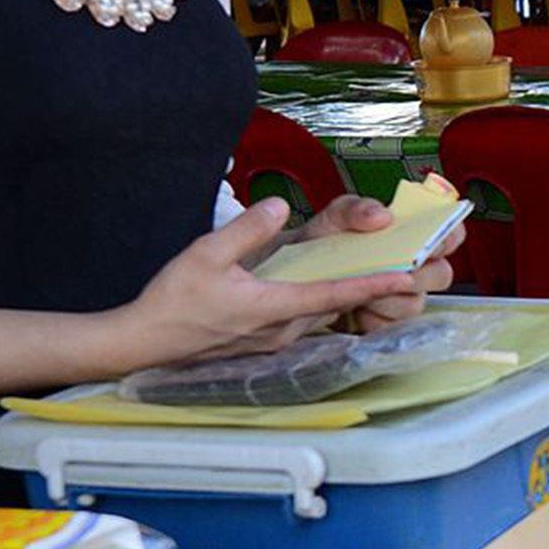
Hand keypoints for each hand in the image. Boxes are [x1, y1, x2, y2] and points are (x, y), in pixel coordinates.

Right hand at [117, 200, 422, 367]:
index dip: (372, 285)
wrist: (144, 343)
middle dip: (368, 289)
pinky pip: (302, 321)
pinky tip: (320, 289)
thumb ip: (246, 229)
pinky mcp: (261, 343)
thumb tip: (278, 205)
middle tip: (399, 267)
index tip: (404, 277)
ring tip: (369, 273)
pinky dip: (320, 304)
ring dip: (344, 297)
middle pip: (335, 306)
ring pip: (320, 314)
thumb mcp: (206, 254)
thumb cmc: (172, 301)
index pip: (334, 294)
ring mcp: (272, 341)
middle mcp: (280, 331)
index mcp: (272, 308)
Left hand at [273, 185, 452, 330]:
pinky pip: (393, 326)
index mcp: (409, 236)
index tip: (432, 241)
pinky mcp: (384, 321)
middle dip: (419, 275)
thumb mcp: (333, 218)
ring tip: (362, 291)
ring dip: (390, 299)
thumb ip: (354, 209)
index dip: (449, 238)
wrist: (293, 277)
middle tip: (396, 271)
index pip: (449, 235)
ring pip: (416, 304)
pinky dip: (373, 319)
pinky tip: (354, 310)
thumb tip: (382, 215)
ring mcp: (400, 297)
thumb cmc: (319, 244)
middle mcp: (413, 267)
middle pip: (441, 275)